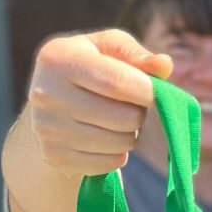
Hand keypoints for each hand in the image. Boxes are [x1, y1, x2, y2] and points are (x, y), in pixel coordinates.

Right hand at [27, 29, 172, 176]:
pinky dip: (118, 154)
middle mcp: (46, 94)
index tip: (154, 92)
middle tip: (129, 106)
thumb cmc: (90, 67)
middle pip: (125, 118)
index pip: (119, 83)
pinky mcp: (55, 157)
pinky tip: (105, 139)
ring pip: (122, 143)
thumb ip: (137, 54)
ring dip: (130, 134)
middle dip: (139, 113)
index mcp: (58, 59)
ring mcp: (48, 129)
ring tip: (115, 120)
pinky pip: (111, 163)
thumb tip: (164, 64)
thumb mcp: (108, 48)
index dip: (148, 92)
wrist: (48, 102)